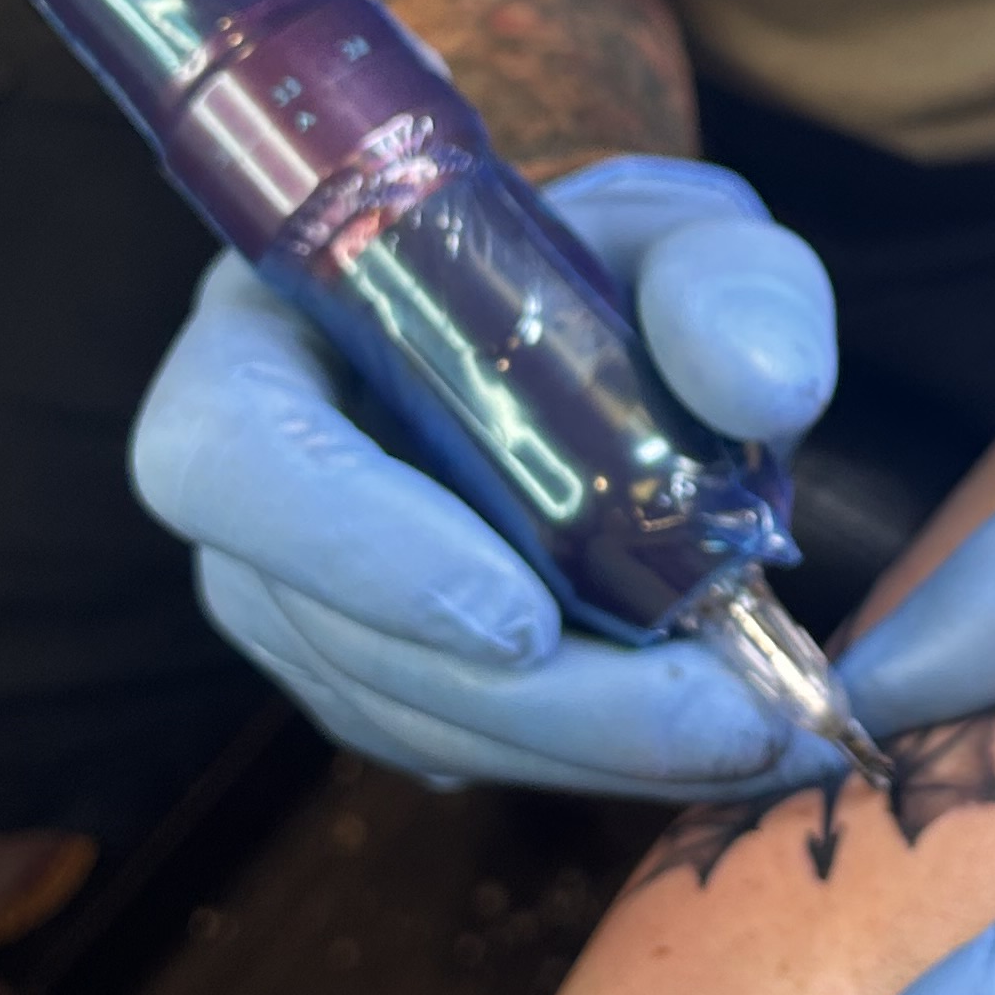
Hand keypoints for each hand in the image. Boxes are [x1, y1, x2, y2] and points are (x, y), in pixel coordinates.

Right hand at [131, 154, 839, 796]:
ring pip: (400, 712)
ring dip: (582, 748)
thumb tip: (764, 387)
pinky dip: (588, 756)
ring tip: (762, 737)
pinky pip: (451, 743)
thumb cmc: (613, 272)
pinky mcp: (370, 675)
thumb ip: (731, 280)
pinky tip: (720, 743)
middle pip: (334, 633)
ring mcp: (299, 595)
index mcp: (271, 333)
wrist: (611, 345)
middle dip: (537, 704)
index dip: (355, 553)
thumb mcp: (688, 238)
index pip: (231, 455)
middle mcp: (255, 483)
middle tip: (724, 723)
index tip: (527, 623)